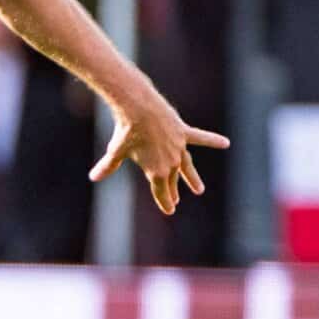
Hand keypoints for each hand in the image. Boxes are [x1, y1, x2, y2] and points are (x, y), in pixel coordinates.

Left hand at [88, 88, 228, 217]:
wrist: (138, 108)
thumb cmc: (125, 132)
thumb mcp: (115, 151)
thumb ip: (108, 166)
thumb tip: (93, 177)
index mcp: (156, 172)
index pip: (161, 192)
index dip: (165, 202)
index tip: (170, 211)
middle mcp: (171, 162)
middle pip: (172, 180)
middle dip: (173, 192)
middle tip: (176, 200)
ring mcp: (179, 147)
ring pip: (187, 166)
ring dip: (192, 178)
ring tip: (198, 189)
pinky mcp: (183, 132)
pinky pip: (201, 137)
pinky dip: (213, 140)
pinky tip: (226, 143)